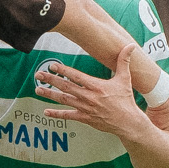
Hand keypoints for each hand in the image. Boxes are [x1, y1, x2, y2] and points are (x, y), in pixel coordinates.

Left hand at [34, 44, 152, 136]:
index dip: (64, 71)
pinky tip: (46, 112)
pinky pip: (68, 116)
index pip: (77, 77)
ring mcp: (85, 108)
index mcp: (97, 86)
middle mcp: (88, 97)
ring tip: (37, 89)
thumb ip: (124, 61)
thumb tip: (131, 45)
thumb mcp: (125, 79)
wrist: (128, 122)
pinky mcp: (84, 118)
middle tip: (38, 75)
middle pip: (66, 87)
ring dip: (49, 95)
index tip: (52, 66)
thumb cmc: (126, 100)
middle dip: (51, 80)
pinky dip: (56, 114)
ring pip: (64, 100)